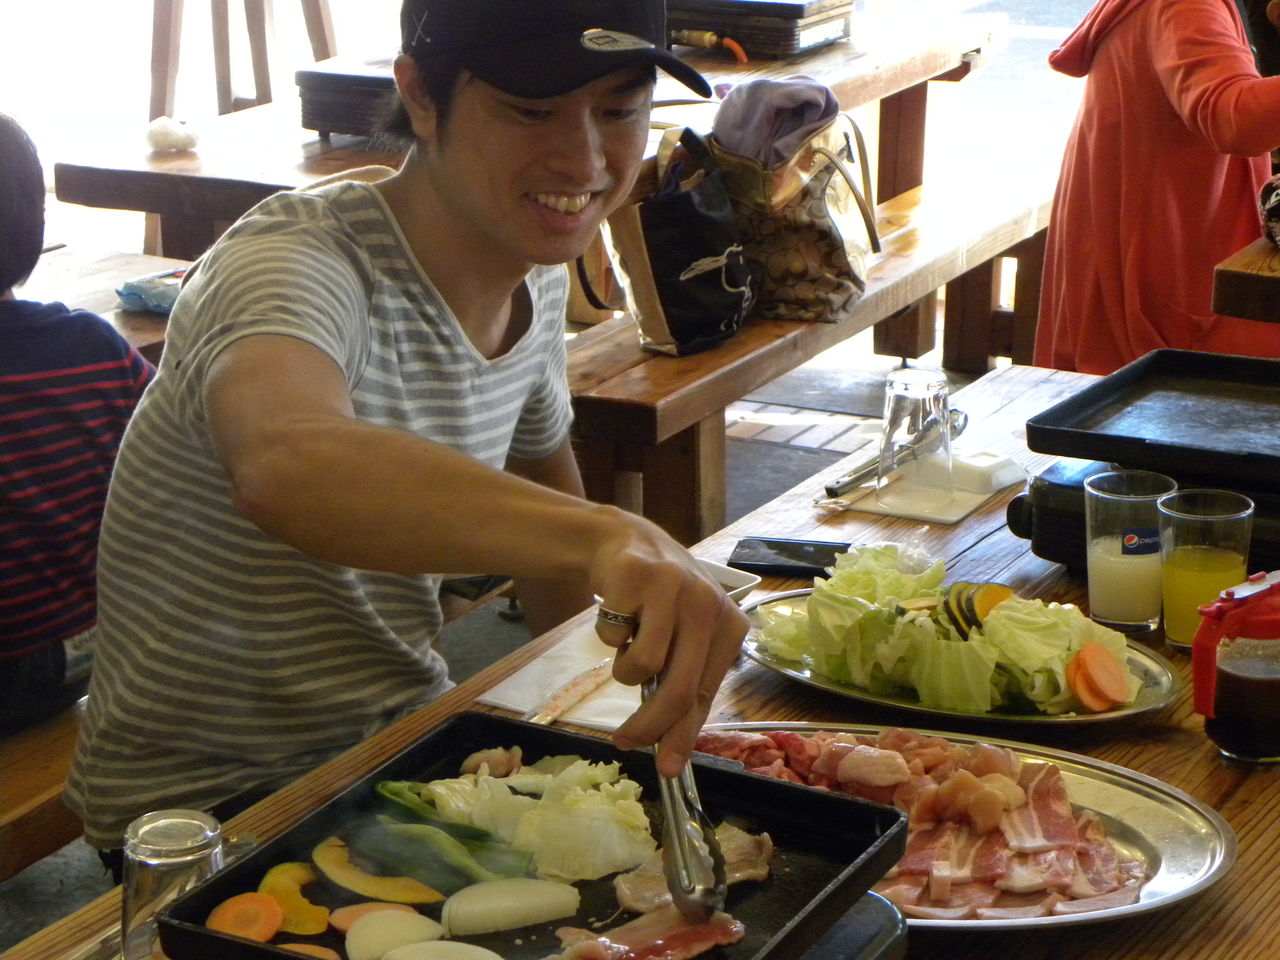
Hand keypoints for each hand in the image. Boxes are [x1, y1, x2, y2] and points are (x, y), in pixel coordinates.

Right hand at [589, 514, 749, 776]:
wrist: (625, 543)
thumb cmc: (659, 602)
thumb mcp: (683, 639)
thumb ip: (683, 686)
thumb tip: (670, 758)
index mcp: (729, 625)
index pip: (706, 693)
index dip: (683, 735)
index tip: (667, 768)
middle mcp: (708, 605)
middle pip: (679, 688)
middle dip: (649, 725)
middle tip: (625, 742)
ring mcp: (673, 588)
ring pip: (643, 665)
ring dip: (624, 669)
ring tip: (627, 648)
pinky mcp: (637, 577)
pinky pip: (613, 636)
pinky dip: (608, 636)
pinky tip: (617, 614)